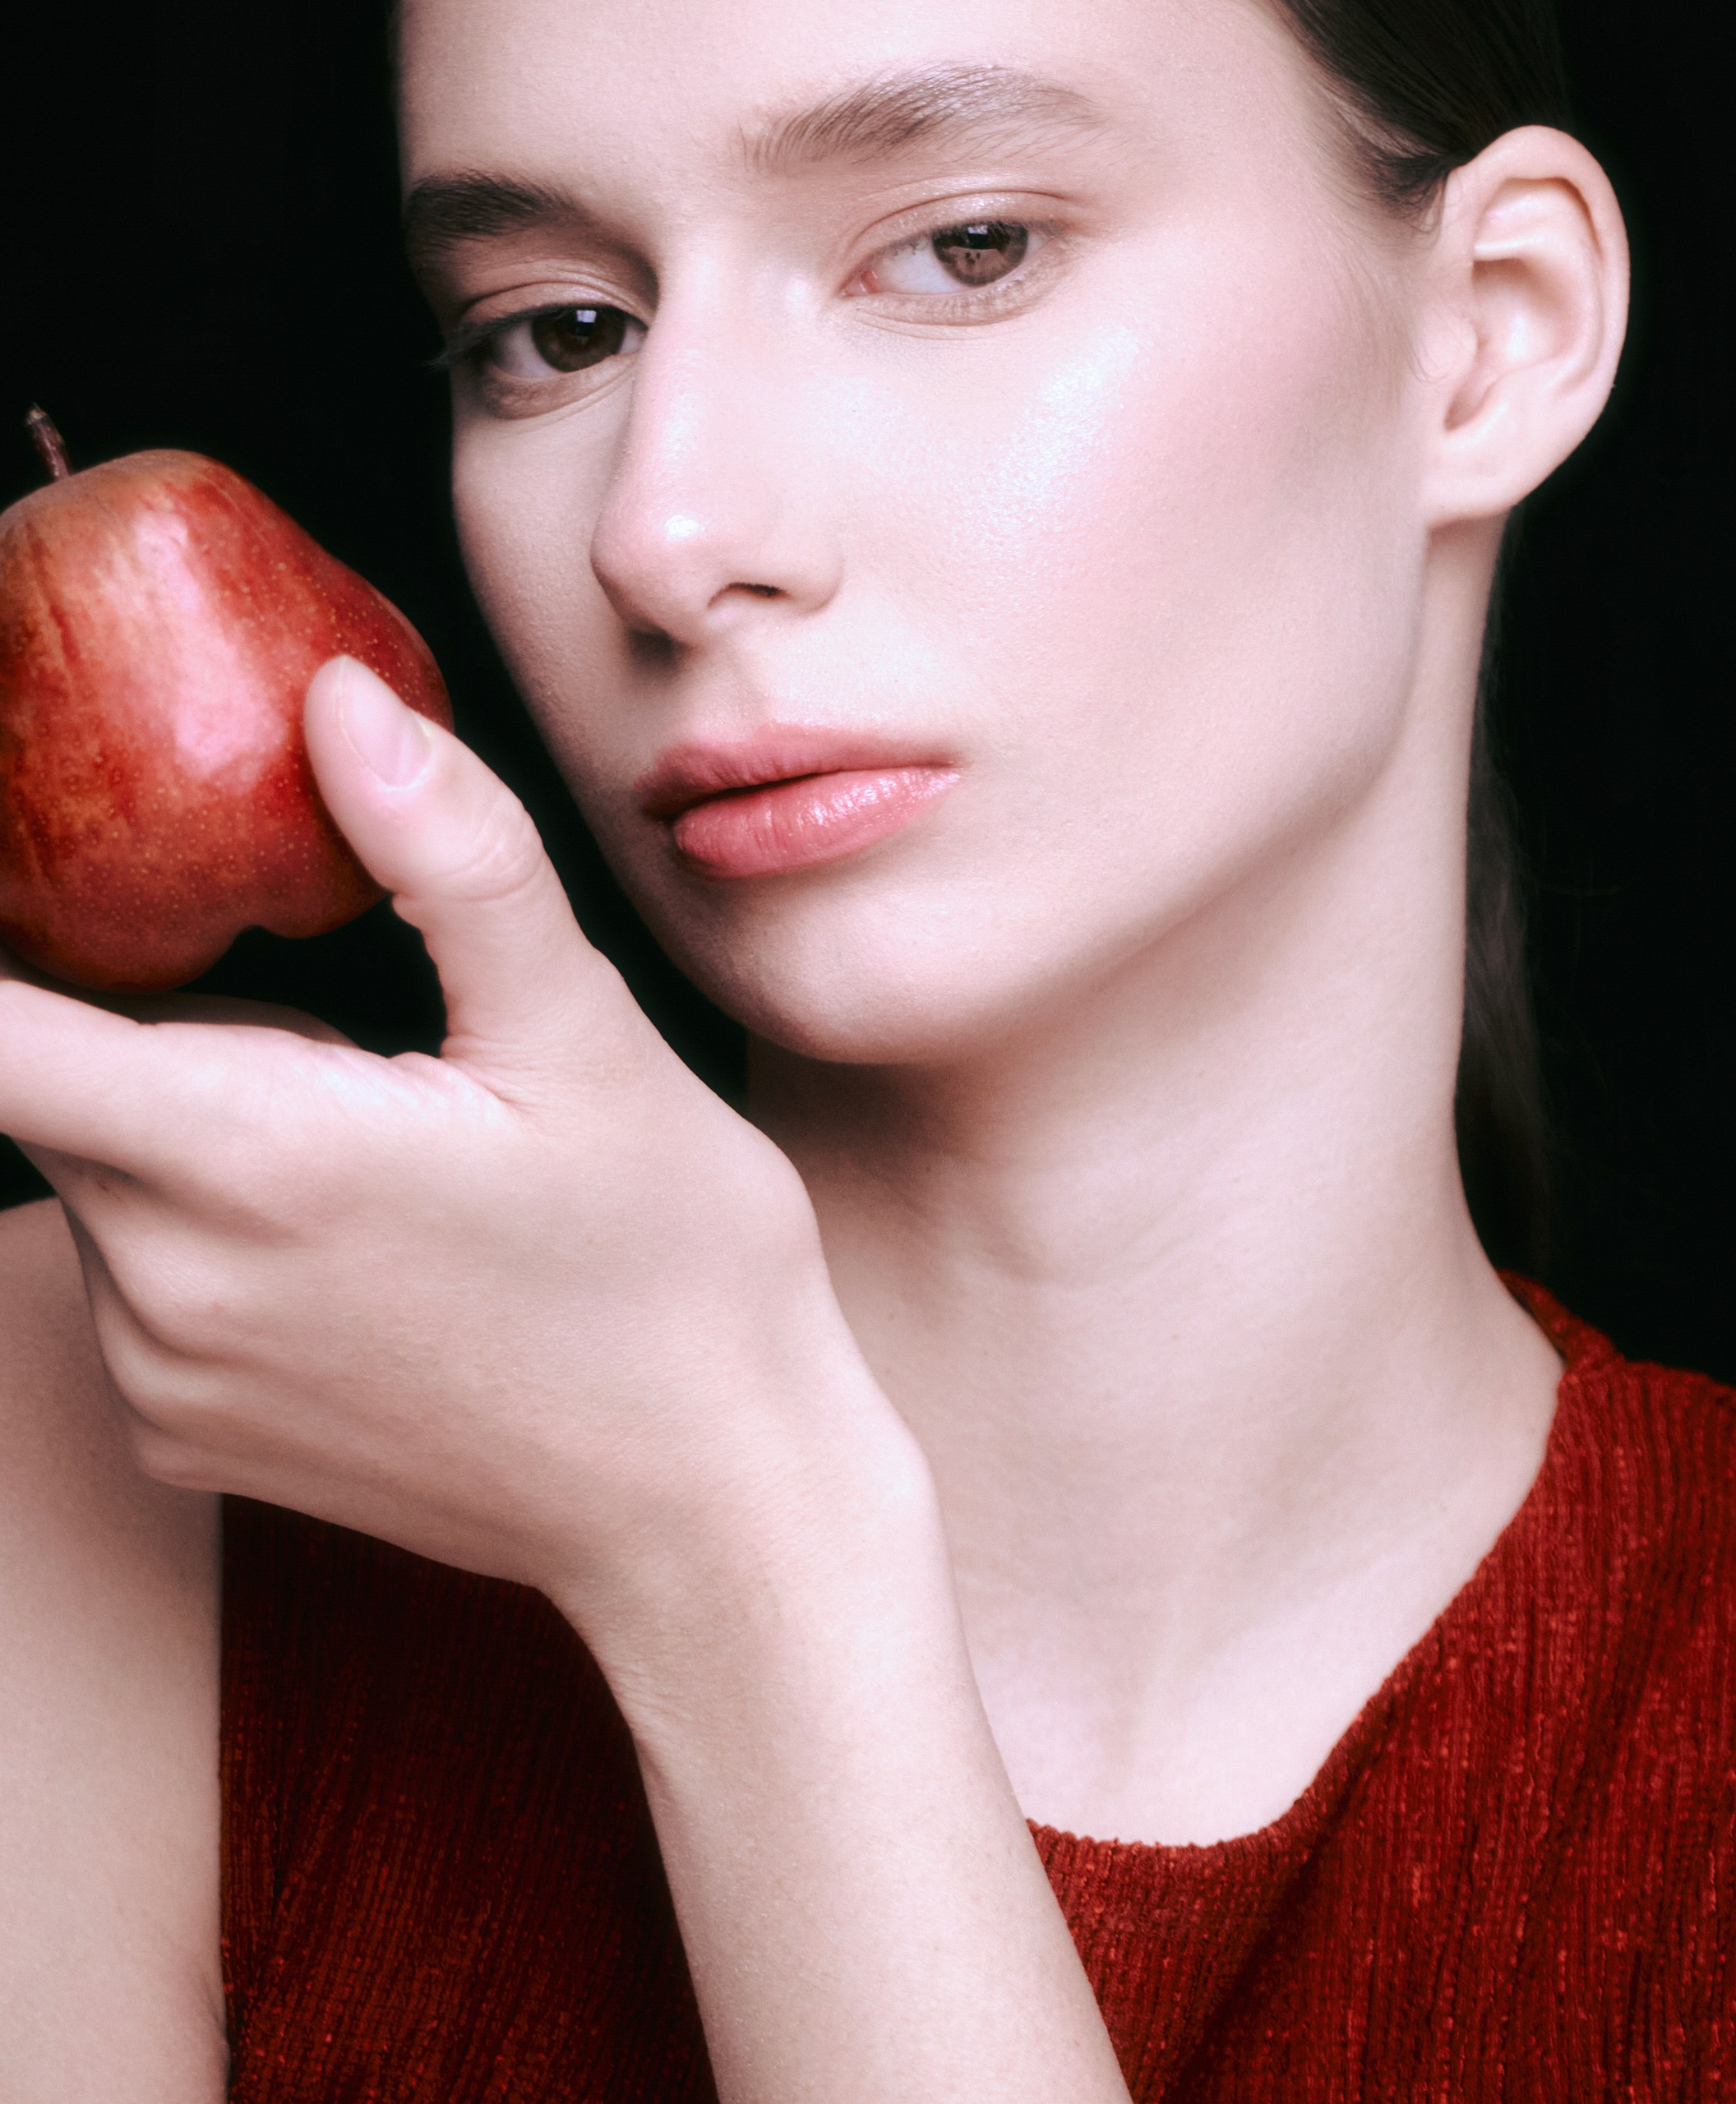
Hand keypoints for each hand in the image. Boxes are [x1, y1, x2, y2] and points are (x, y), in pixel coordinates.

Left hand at [0, 656, 903, 1623]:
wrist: (713, 1502)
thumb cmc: (680, 1271)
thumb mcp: (595, 1044)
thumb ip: (454, 858)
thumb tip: (342, 700)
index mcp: (251, 1154)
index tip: (43, 873)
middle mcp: (164, 1282)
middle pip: (56, 1077)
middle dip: (171, 1020)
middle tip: (362, 1053)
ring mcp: (162, 1378)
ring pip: (103, 1172)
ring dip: (194, 1127)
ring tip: (396, 1167)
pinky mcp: (183, 1438)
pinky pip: (137, 1279)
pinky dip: (210, 1233)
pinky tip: (370, 1261)